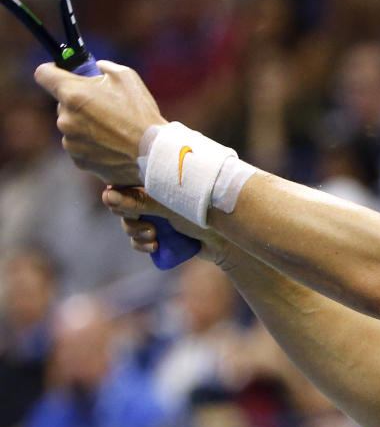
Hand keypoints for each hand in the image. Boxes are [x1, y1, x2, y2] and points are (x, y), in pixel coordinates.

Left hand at [35, 60, 167, 185]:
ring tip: (114, 128)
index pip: (43, 74)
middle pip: (62, 103)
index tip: (64, 74)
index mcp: (72, 94)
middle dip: (79, 102)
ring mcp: (70, 142)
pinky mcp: (79, 160)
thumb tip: (96, 67)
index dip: (53, 71)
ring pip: (71, 126)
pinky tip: (113, 144)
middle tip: (105, 105)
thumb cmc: (141, 113)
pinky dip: (93, 144)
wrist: (153, 152)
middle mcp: (64, 118)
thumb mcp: (127, 77)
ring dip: (86, 125)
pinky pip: (80, 146)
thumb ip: (104, 67)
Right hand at [102, 186, 233, 266]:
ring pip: (131, 224)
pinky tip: (153, 247)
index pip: (125, 183)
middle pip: (124, 206)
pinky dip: (142, 244)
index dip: (117, 197)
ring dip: (136, 234)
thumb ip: (139, 201)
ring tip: (153, 239)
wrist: (226, 239)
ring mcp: (158, 213)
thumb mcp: (169, 205)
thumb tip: (106, 196)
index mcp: (158, 179)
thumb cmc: (202, 213)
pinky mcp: (162, 230)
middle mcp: (156, 194)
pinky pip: (140, 239)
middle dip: (130, 221)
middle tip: (147, 229)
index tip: (120, 207)